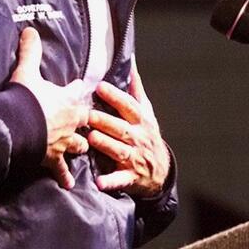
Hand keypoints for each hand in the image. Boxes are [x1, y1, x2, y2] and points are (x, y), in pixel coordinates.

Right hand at [9, 27, 89, 188]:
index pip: (80, 91)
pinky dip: (64, 176)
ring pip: (79, 145)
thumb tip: (30, 29)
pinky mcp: (53, 158)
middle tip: (89, 122)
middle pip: (85, 121)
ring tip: (82, 148)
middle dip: (87, 121)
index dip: (81, 89)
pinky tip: (68, 184)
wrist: (18, 127)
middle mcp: (72, 122)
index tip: (84, 88)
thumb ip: (30, 51)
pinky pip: (61, 169)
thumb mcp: (27, 71)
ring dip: (80, 146)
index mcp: (69, 100)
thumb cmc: (25, 99)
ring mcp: (64, 142)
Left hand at [88, 65, 169, 196]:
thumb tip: (130, 65)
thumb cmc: (147, 136)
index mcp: (141, 121)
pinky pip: (120, 179)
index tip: (100, 87)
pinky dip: (110, 181)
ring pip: (119, 151)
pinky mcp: (131, 177)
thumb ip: (136, 90)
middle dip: (105, 121)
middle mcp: (138, 138)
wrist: (161, 171)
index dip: (115, 96)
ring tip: (92, 138)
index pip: (128, 106)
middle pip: (121, 128)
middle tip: (88, 114)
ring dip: (106, 145)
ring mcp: (135, 158)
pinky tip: (99, 182)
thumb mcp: (146, 112)